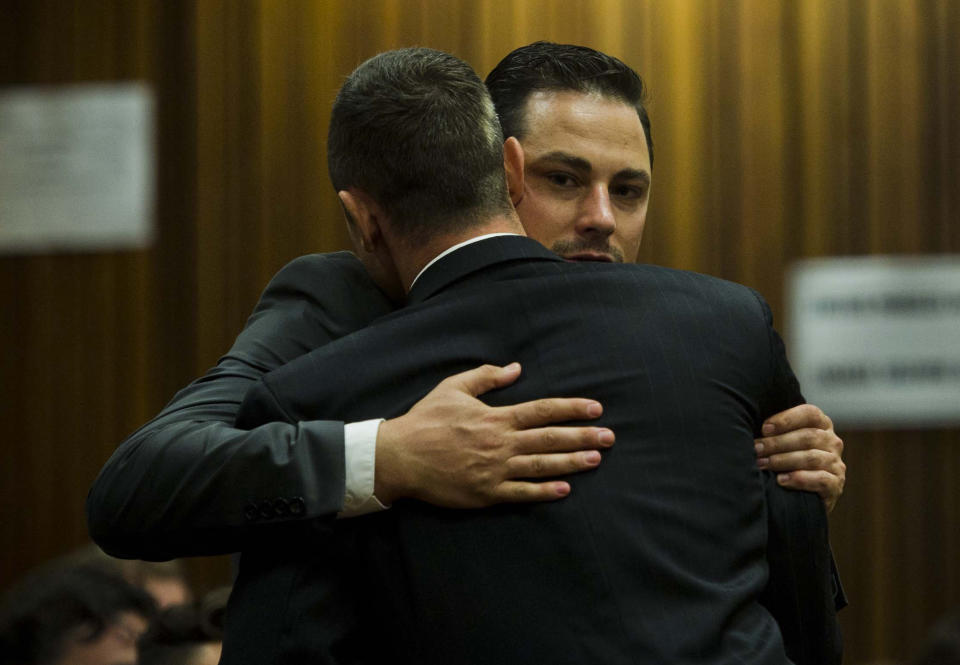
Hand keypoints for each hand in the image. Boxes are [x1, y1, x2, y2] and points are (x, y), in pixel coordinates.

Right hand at [374, 362, 612, 507]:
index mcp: (496, 417)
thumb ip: (486, 376)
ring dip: (572, 463)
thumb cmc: (426, 420)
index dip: (572, 409)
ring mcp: (495, 470)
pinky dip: (544, 491)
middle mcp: (500, 443)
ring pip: (541, 466)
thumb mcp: (453, 387)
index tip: (595, 409)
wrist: (400, 457)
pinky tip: (564, 490)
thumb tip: (516, 368)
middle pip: (550, 438)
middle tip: (610, 437)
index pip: (543, 410)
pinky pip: (521, 493)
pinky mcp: (486, 493)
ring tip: (596, 459)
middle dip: (583, 436)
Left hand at [755, 403, 845, 512]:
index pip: (809, 413)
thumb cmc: (785, 461)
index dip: (786, 419)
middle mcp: (832, 442)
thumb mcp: (782, 441)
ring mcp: (836, 464)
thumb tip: (750, 422)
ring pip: (811, 457)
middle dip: (777, 443)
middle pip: (807, 436)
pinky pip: (821, 480)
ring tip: (762, 464)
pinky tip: (781, 480)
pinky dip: (800, 479)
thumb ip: (773, 430)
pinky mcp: (836, 485)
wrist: (801, 498)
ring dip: (783, 460)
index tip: (764, 428)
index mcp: (821, 424)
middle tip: (756, 449)